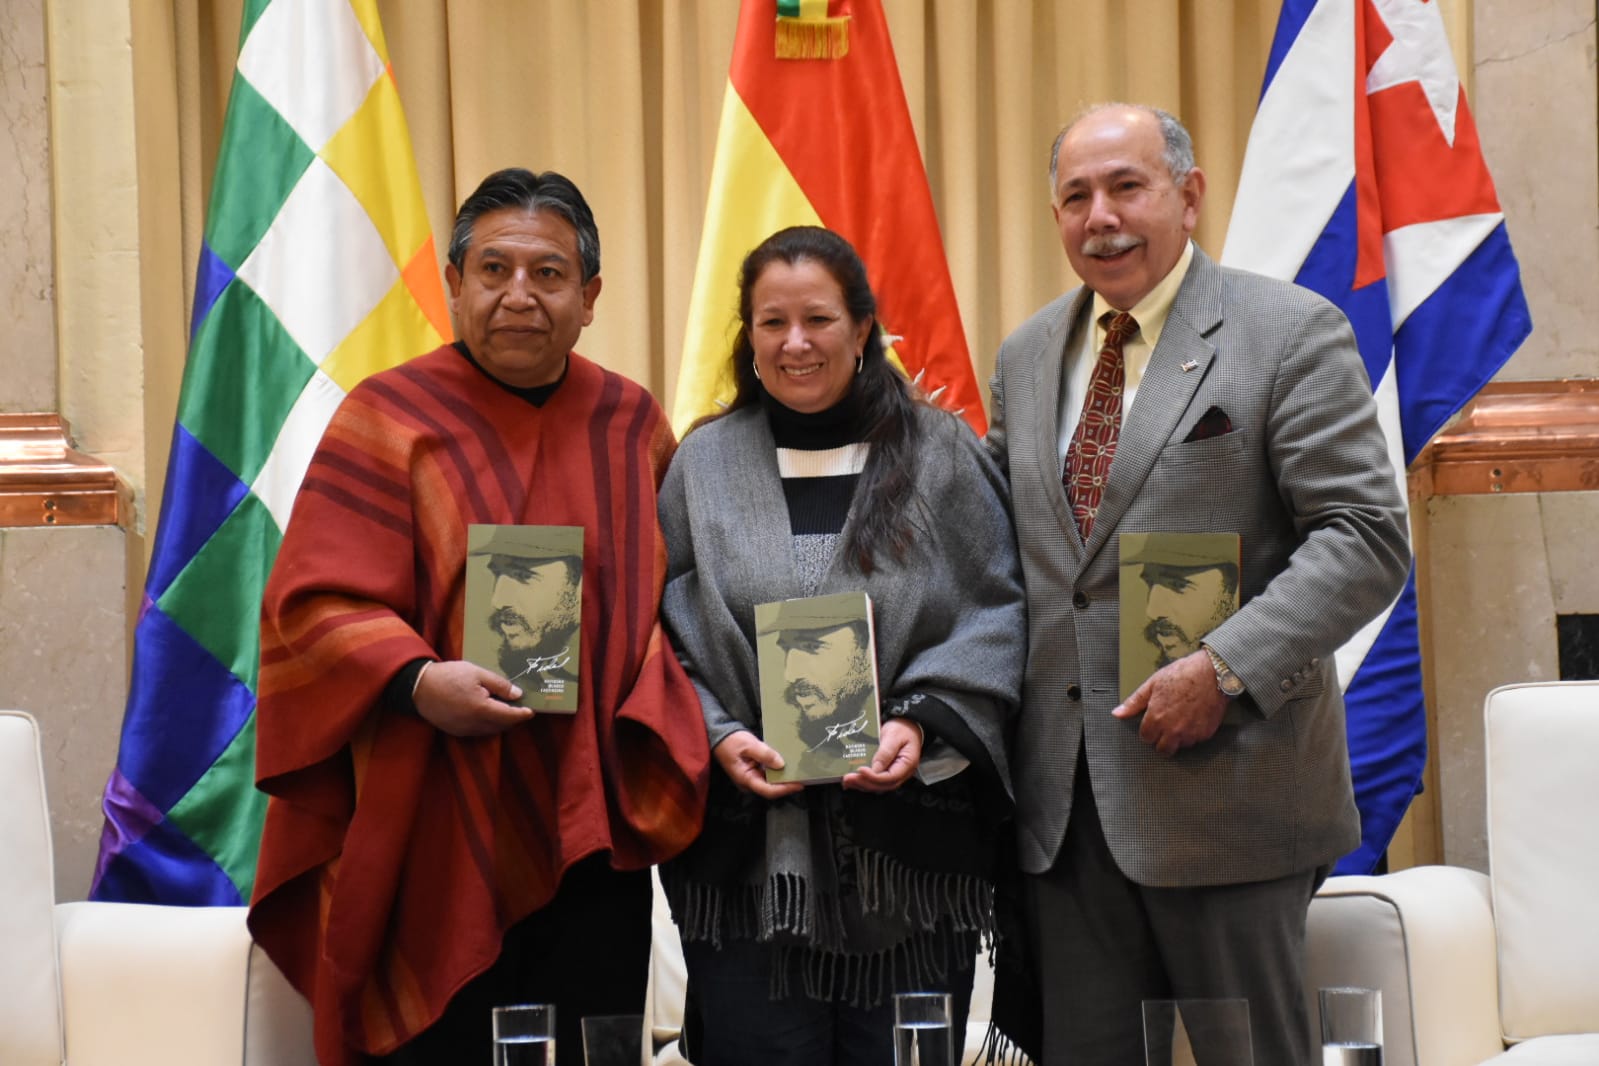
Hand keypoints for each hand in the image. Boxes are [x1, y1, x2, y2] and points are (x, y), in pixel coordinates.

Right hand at [412, 660, 531, 736]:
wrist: (419, 687)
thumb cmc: (449, 676)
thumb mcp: (477, 673)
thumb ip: (499, 684)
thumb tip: (517, 694)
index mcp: (481, 709)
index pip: (509, 716)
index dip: (522, 714)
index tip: (531, 711)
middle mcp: (474, 724)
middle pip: (501, 726)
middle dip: (512, 718)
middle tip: (519, 706)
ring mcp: (464, 730)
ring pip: (490, 730)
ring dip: (499, 721)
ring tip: (503, 707)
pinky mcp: (456, 731)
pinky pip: (477, 730)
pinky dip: (486, 723)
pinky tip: (485, 711)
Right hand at [713, 731, 804, 799]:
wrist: (720, 735)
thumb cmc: (732, 741)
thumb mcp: (749, 745)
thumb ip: (765, 754)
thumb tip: (781, 764)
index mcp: (746, 779)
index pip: (769, 791)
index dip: (785, 789)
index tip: (800, 784)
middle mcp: (749, 783)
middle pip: (772, 789)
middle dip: (787, 784)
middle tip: (804, 777)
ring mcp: (751, 778)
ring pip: (771, 783)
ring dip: (784, 778)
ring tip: (799, 772)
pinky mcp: (754, 771)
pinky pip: (768, 775)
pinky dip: (778, 771)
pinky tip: (789, 766)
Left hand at [842, 718, 921, 791]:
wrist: (907, 725)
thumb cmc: (903, 729)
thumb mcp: (894, 736)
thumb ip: (886, 752)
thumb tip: (875, 768)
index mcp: (907, 764)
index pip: (890, 777)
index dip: (874, 777)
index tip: (860, 770)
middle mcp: (901, 773)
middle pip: (883, 785)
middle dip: (864, 782)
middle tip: (848, 778)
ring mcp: (893, 774)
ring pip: (877, 786)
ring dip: (861, 784)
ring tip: (847, 780)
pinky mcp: (885, 772)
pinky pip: (874, 780)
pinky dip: (863, 781)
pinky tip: (852, 779)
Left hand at [1112, 650, 1228, 755]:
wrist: (1213, 673)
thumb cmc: (1182, 674)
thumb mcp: (1153, 684)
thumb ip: (1134, 702)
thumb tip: (1117, 713)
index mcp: (1156, 718)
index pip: (1146, 738)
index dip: (1148, 730)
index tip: (1152, 723)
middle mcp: (1173, 730)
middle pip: (1162, 750)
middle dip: (1161, 741)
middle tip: (1165, 728)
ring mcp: (1190, 733)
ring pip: (1180, 746)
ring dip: (1178, 738)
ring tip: (1180, 720)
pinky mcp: (1205, 733)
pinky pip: (1196, 741)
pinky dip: (1193, 734)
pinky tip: (1193, 719)